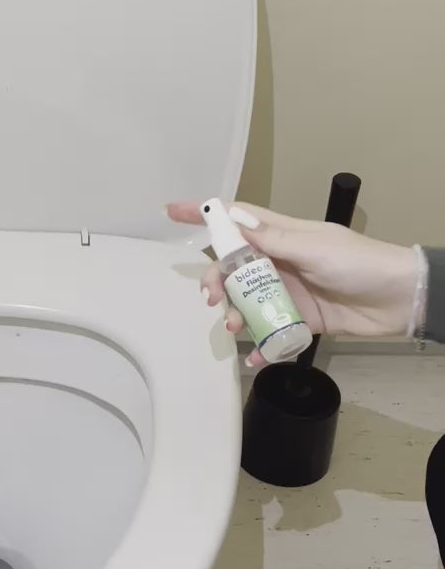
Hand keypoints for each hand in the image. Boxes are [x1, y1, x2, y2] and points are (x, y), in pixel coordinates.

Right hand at [167, 201, 418, 366]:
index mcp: (282, 234)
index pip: (235, 219)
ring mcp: (286, 292)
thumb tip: (235, 219)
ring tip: (236, 329)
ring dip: (234, 315)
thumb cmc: (360, 264)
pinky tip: (255, 356)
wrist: (397, 300)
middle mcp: (279, 261)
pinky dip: (259, 346)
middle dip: (215, 281)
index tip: (172, 212)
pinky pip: (268, 333)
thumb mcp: (315, 247)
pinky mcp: (298, 320)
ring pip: (245, 302)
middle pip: (232, 268)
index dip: (204, 213)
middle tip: (211, 298)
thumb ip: (274, 239)